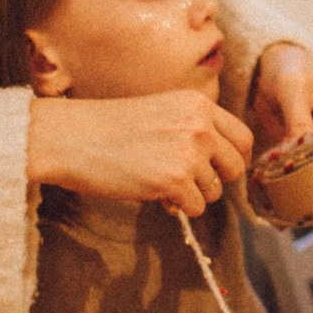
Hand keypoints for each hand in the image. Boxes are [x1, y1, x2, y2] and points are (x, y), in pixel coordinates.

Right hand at [26, 92, 251, 214]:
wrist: (70, 138)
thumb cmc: (108, 128)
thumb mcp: (162, 111)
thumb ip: (193, 127)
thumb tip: (219, 160)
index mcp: (198, 104)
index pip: (242, 137)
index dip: (235, 159)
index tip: (223, 170)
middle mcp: (200, 125)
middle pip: (235, 166)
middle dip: (217, 180)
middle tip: (191, 183)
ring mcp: (189, 153)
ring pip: (215, 190)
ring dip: (193, 195)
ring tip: (162, 185)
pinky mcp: (173, 180)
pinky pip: (195, 207)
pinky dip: (178, 208)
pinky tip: (156, 196)